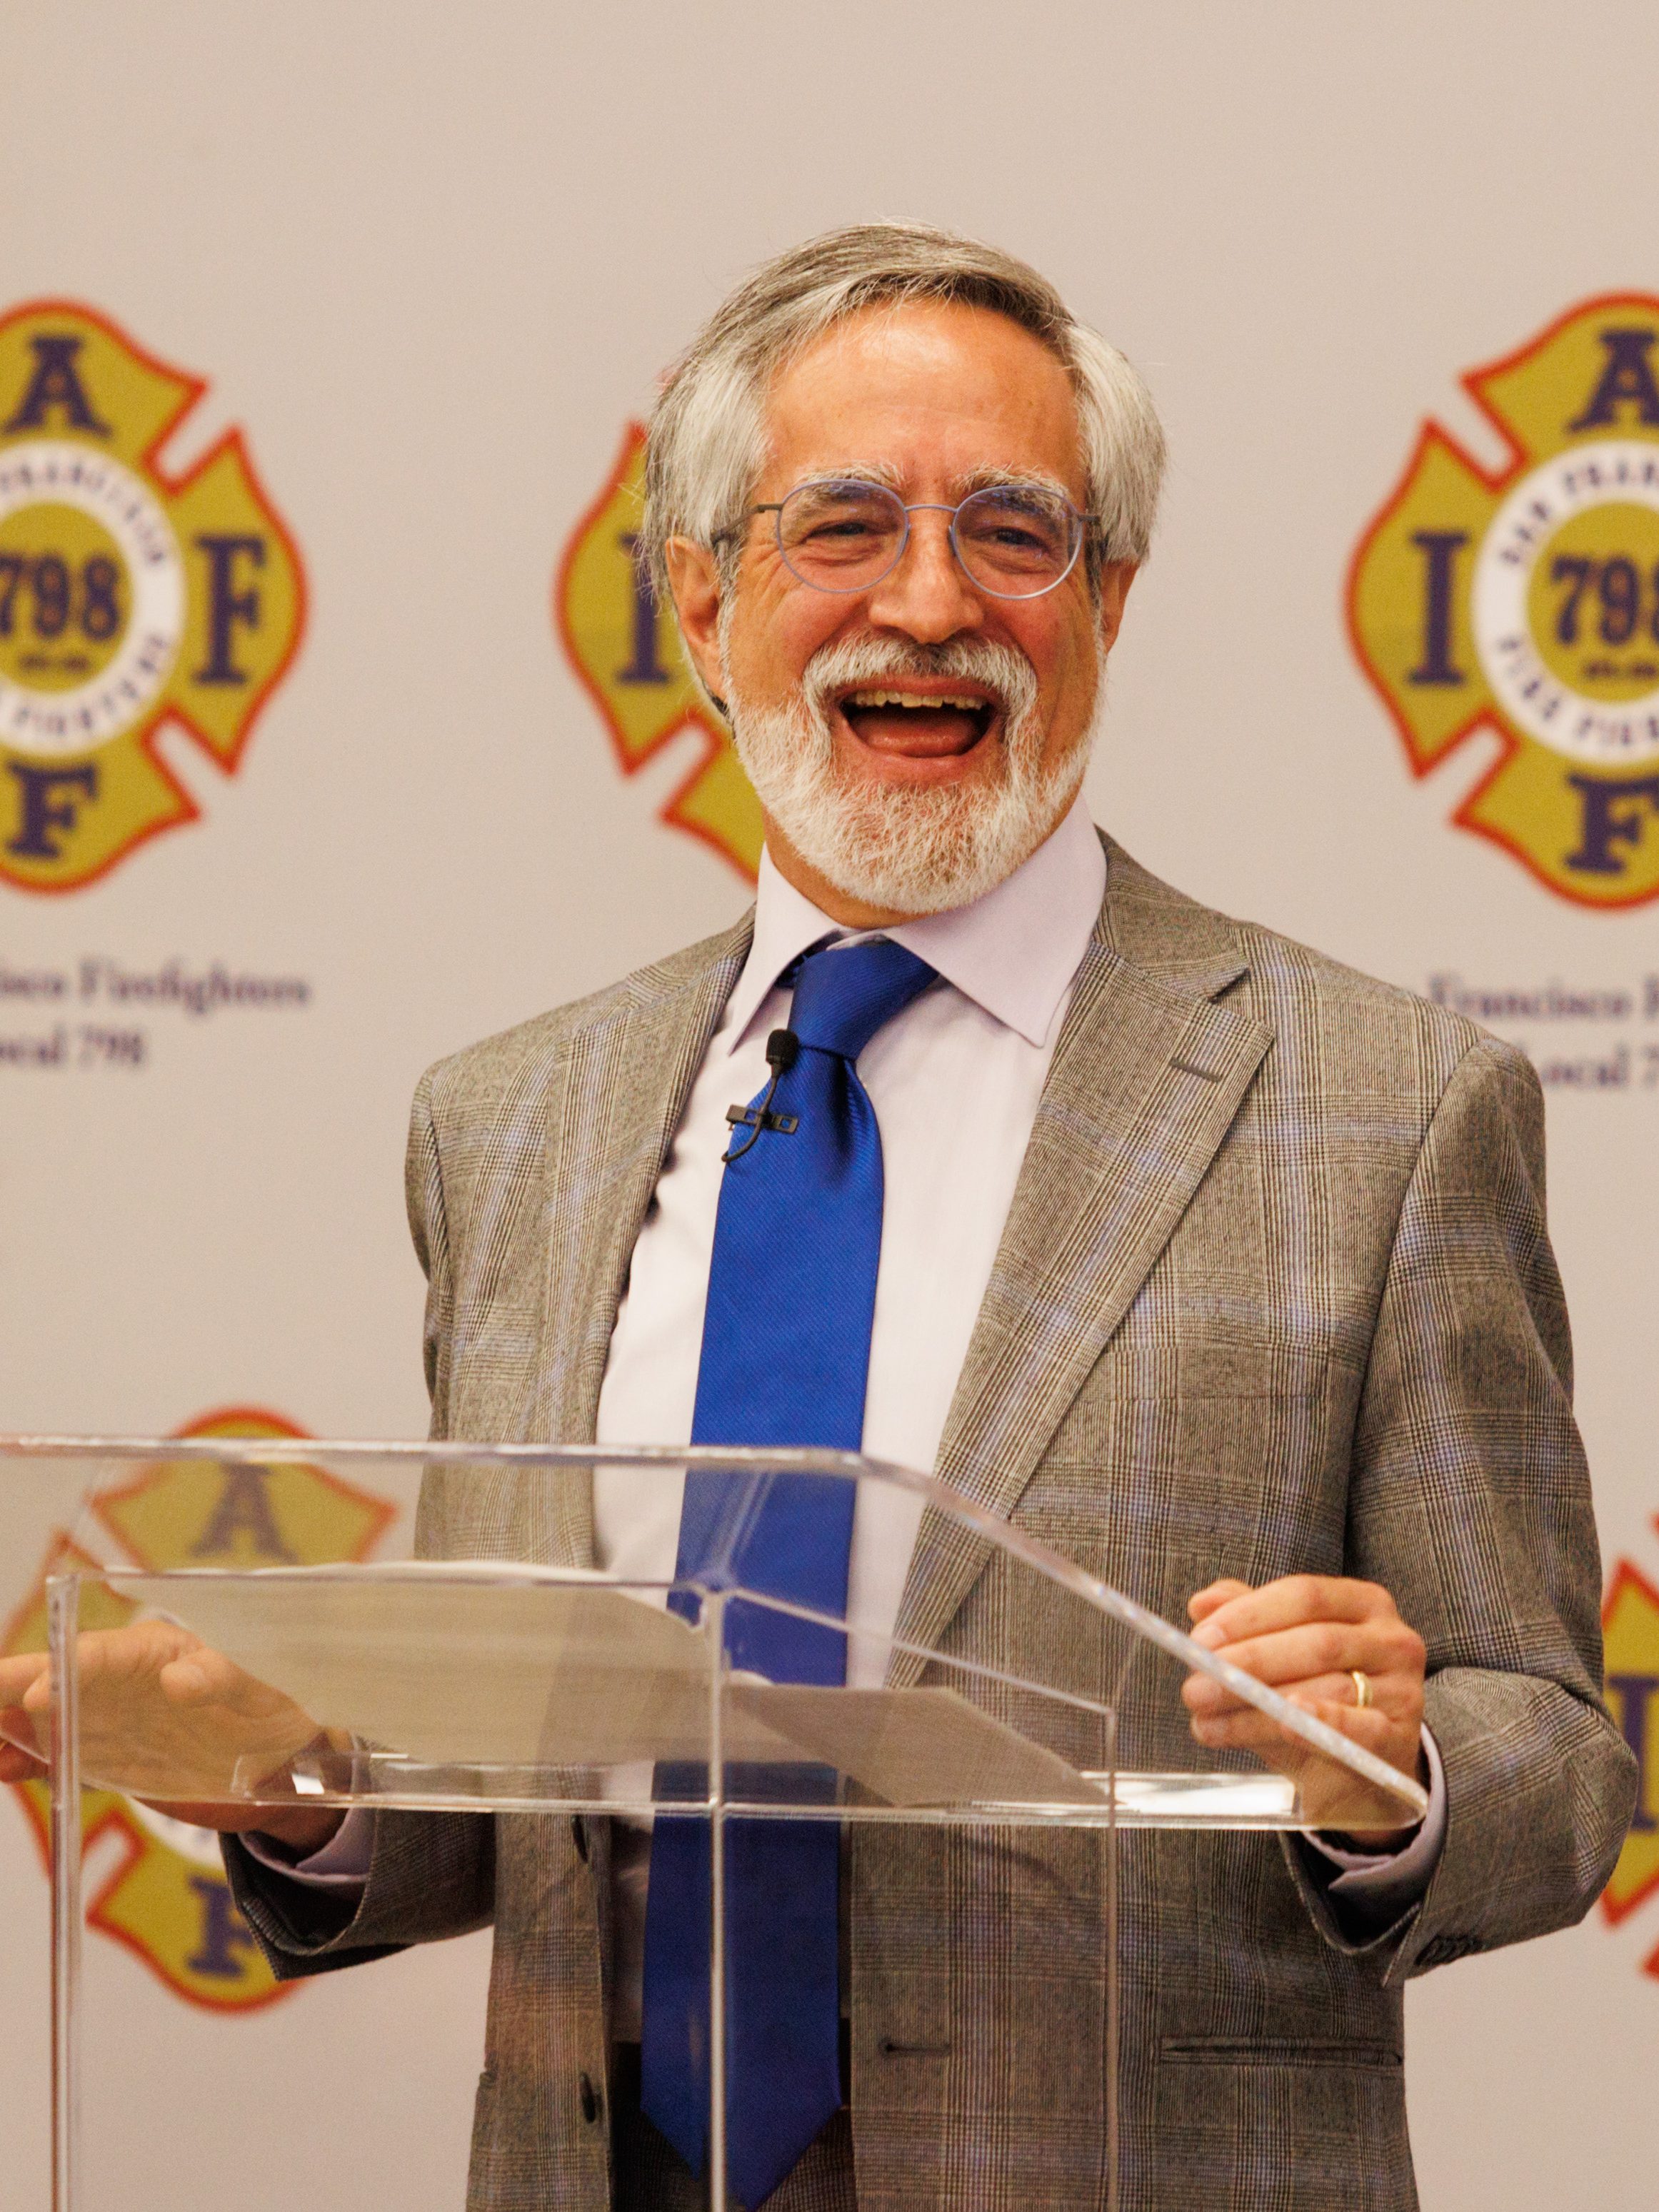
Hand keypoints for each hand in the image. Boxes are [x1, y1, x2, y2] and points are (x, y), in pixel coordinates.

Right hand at [0, 1620, 345, 1854]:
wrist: (286, 1763)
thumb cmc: (281, 1707)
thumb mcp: (266, 1690)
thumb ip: (225, 1679)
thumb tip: (178, 1680)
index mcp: (160, 1652)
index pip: (102, 1656)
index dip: (65, 1672)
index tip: (34, 1696)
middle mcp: (126, 1682)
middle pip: (60, 1679)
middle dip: (15, 1688)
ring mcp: (114, 1722)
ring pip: (51, 1719)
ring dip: (13, 1727)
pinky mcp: (113, 1761)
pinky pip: (64, 1759)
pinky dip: (33, 1762)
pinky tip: (5, 1766)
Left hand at [1182, 1575, 1427, 1840]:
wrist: (1362, 1771)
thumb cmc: (1316, 1698)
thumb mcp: (1282, 1653)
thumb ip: (1248, 1620)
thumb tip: (1202, 1603)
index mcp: (1362, 1603)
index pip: (1304, 1595)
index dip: (1249, 1614)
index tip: (1201, 1639)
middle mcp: (1391, 1638)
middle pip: (1316, 1641)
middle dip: (1248, 1663)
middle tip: (1195, 1687)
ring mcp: (1403, 1688)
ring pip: (1328, 1687)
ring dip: (1260, 1706)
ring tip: (1208, 1720)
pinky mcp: (1401, 1737)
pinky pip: (1360, 1728)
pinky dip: (1321, 1723)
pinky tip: (1282, 1725)